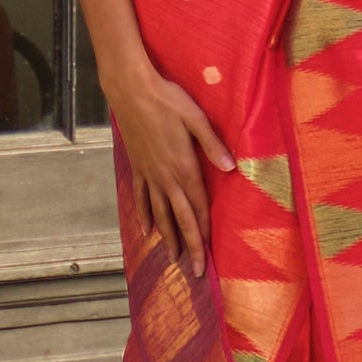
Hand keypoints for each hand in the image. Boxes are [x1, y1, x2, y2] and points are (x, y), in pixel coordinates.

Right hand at [109, 64, 232, 267]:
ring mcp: (149, 173)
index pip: (198, 205)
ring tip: (173, 259)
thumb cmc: (167, 99)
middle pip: (180, 217)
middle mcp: (165, 176)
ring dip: (168, 237)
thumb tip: (231, 168)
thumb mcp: (195, 117)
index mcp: (183, 165)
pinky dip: (143, 215)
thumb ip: (212, 144)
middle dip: (189, 246)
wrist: (130, 90)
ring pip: (159, 213)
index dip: (205, 229)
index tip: (210, 251)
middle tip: (197, 271)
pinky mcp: (137, 167)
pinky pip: (140, 197)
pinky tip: (146, 229)